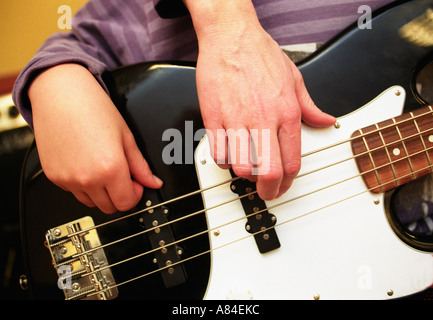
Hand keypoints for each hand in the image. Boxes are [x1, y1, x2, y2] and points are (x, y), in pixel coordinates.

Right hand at [29, 64, 162, 213]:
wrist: (60, 94)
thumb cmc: (92, 108)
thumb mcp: (125, 136)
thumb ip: (140, 165)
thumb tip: (153, 182)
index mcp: (110, 169)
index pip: (127, 203)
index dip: (135, 194)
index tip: (135, 183)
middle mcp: (87, 178)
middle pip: (110, 207)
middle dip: (120, 194)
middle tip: (121, 175)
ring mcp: (68, 179)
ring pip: (91, 202)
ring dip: (101, 192)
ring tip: (102, 167)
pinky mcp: (54, 177)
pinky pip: (73, 191)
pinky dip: (82, 184)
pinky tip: (86, 163)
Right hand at [184, 0, 335, 199]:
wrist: (231, 36)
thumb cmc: (260, 55)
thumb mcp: (295, 78)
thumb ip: (310, 106)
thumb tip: (326, 121)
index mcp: (286, 113)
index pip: (291, 163)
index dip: (287, 184)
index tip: (282, 187)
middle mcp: (263, 119)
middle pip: (268, 172)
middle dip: (268, 190)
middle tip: (265, 191)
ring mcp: (236, 120)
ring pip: (242, 167)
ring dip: (244, 174)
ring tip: (246, 168)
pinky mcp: (214, 117)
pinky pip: (219, 153)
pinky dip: (224, 160)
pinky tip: (229, 153)